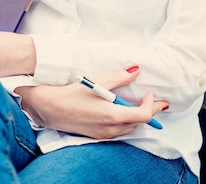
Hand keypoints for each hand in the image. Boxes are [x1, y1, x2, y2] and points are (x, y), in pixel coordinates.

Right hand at [16, 68, 168, 138]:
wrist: (50, 108)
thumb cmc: (71, 94)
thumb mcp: (98, 82)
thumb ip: (119, 78)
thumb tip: (135, 70)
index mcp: (112, 116)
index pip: (143, 115)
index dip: (151, 105)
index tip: (149, 93)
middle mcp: (110, 129)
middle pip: (138, 123)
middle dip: (149, 112)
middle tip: (156, 101)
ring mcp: (104, 135)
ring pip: (129, 128)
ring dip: (137, 118)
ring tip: (141, 105)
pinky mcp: (97, 135)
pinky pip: (119, 131)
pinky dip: (126, 122)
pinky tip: (123, 112)